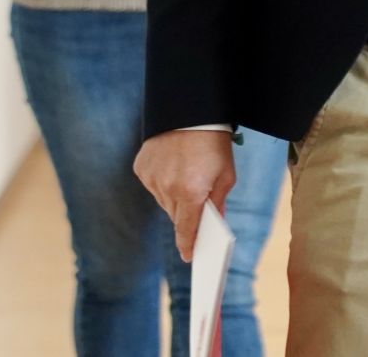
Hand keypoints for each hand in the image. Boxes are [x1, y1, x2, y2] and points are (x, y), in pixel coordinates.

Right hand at [133, 129, 236, 261]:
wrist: (190, 110)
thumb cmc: (214, 142)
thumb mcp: (226, 174)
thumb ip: (218, 201)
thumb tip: (213, 222)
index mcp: (190, 193)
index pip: (186, 230)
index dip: (188, 245)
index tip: (189, 257)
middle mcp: (167, 189)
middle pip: (175, 216)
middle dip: (186, 215)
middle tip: (196, 205)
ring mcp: (151, 179)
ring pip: (163, 201)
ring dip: (174, 197)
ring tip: (187, 178)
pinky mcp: (141, 168)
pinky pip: (153, 185)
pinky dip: (163, 182)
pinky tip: (173, 167)